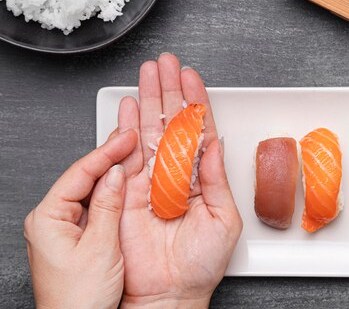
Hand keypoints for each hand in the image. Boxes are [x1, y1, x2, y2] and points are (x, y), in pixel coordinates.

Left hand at [24, 130, 137, 308]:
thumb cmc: (79, 300)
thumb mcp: (101, 247)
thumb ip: (108, 206)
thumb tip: (115, 174)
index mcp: (47, 219)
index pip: (80, 173)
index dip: (107, 152)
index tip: (127, 138)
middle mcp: (51, 220)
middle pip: (83, 177)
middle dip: (110, 157)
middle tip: (132, 138)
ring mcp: (63, 229)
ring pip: (91, 191)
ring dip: (113, 174)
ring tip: (133, 155)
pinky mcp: (76, 237)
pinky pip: (95, 206)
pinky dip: (113, 194)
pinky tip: (127, 184)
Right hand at [117, 54, 242, 308]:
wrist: (171, 293)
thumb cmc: (202, 264)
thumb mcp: (224, 218)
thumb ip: (217, 178)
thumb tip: (216, 142)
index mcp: (201, 177)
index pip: (199, 130)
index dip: (196, 102)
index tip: (193, 77)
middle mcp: (176, 173)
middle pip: (172, 122)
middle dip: (170, 90)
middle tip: (168, 62)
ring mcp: (151, 180)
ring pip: (149, 129)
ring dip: (148, 99)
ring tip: (149, 71)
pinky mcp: (128, 191)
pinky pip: (126, 153)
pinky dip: (124, 127)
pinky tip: (126, 105)